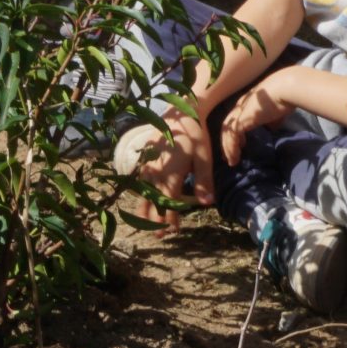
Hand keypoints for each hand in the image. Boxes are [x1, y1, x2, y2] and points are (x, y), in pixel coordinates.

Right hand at [122, 112, 213, 228]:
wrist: (180, 112)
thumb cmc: (195, 135)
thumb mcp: (204, 158)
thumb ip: (204, 181)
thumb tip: (206, 203)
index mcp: (171, 174)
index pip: (169, 203)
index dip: (170, 219)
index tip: (173, 231)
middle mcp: (156, 172)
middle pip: (154, 202)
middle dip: (155, 219)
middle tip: (157, 236)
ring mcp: (148, 165)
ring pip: (144, 192)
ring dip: (145, 209)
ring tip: (143, 223)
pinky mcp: (145, 158)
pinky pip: (140, 180)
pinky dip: (141, 193)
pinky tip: (141, 198)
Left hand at [216, 80, 294, 168]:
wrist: (284, 89)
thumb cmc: (283, 98)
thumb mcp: (276, 112)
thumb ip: (271, 120)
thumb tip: (272, 128)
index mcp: (246, 105)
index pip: (235, 121)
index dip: (236, 134)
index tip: (241, 146)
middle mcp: (239, 108)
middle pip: (227, 128)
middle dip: (227, 143)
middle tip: (229, 157)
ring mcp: (239, 113)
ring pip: (227, 133)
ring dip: (228, 149)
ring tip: (232, 161)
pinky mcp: (241, 120)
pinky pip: (232, 137)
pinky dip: (231, 148)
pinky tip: (235, 157)